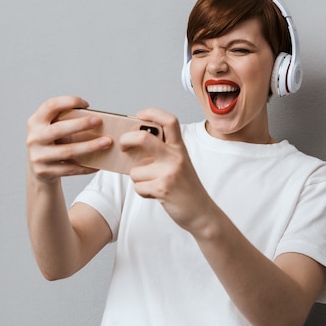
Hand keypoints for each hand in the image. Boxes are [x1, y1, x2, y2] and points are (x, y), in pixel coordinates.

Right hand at [26, 96, 111, 183]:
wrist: (38, 170)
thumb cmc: (53, 143)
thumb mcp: (52, 129)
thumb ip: (66, 122)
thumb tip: (96, 120)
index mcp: (35, 122)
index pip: (50, 106)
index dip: (68, 101)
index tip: (86, 104)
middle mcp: (34, 138)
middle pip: (58, 130)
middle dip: (80, 124)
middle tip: (99, 121)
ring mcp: (37, 156)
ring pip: (67, 152)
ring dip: (89, 146)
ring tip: (106, 142)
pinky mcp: (44, 171)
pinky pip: (70, 169)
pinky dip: (85, 167)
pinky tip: (98, 164)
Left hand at [121, 108, 214, 234]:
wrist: (201, 212)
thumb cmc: (186, 187)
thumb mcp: (180, 164)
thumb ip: (163, 152)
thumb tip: (134, 145)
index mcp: (180, 148)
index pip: (169, 121)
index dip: (153, 113)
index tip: (140, 115)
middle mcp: (176, 157)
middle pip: (144, 138)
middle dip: (127, 140)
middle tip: (123, 145)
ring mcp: (169, 172)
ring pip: (135, 171)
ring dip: (138, 180)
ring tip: (153, 184)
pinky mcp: (163, 188)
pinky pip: (138, 186)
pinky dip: (142, 191)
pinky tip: (155, 194)